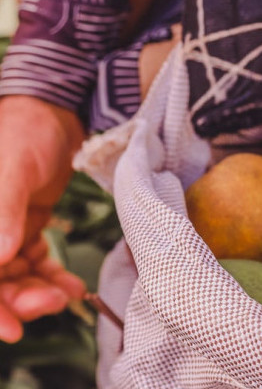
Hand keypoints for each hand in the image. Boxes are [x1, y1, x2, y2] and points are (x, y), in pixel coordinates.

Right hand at [0, 96, 85, 341]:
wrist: (56, 115)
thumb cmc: (25, 130)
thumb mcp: (11, 168)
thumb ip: (1, 210)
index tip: (12, 328)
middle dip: (19, 300)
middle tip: (53, 302)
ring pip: (11, 279)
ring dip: (38, 292)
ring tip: (67, 293)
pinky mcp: (22, 230)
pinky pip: (32, 264)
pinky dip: (51, 276)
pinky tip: (72, 284)